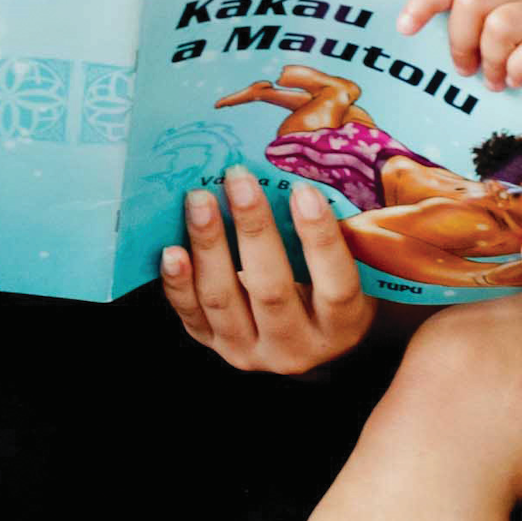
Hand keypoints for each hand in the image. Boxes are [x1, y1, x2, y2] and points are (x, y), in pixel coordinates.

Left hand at [162, 166, 376, 372]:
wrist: (303, 338)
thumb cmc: (329, 287)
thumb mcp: (350, 269)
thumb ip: (336, 234)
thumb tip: (303, 170)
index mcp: (341, 326)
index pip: (336, 285)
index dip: (320, 239)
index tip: (302, 190)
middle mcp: (295, 347)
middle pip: (271, 289)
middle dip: (253, 229)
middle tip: (238, 179)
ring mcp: (250, 350)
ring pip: (223, 299)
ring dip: (208, 245)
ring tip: (200, 200)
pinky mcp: (214, 344)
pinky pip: (190, 314)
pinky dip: (178, 283)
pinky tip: (171, 250)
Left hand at [400, 0, 521, 95]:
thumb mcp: (515, 27)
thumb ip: (478, 28)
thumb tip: (424, 48)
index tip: (406, 28)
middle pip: (472, 0)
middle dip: (459, 40)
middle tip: (467, 70)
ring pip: (500, 23)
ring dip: (491, 61)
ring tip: (499, 81)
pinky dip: (521, 69)